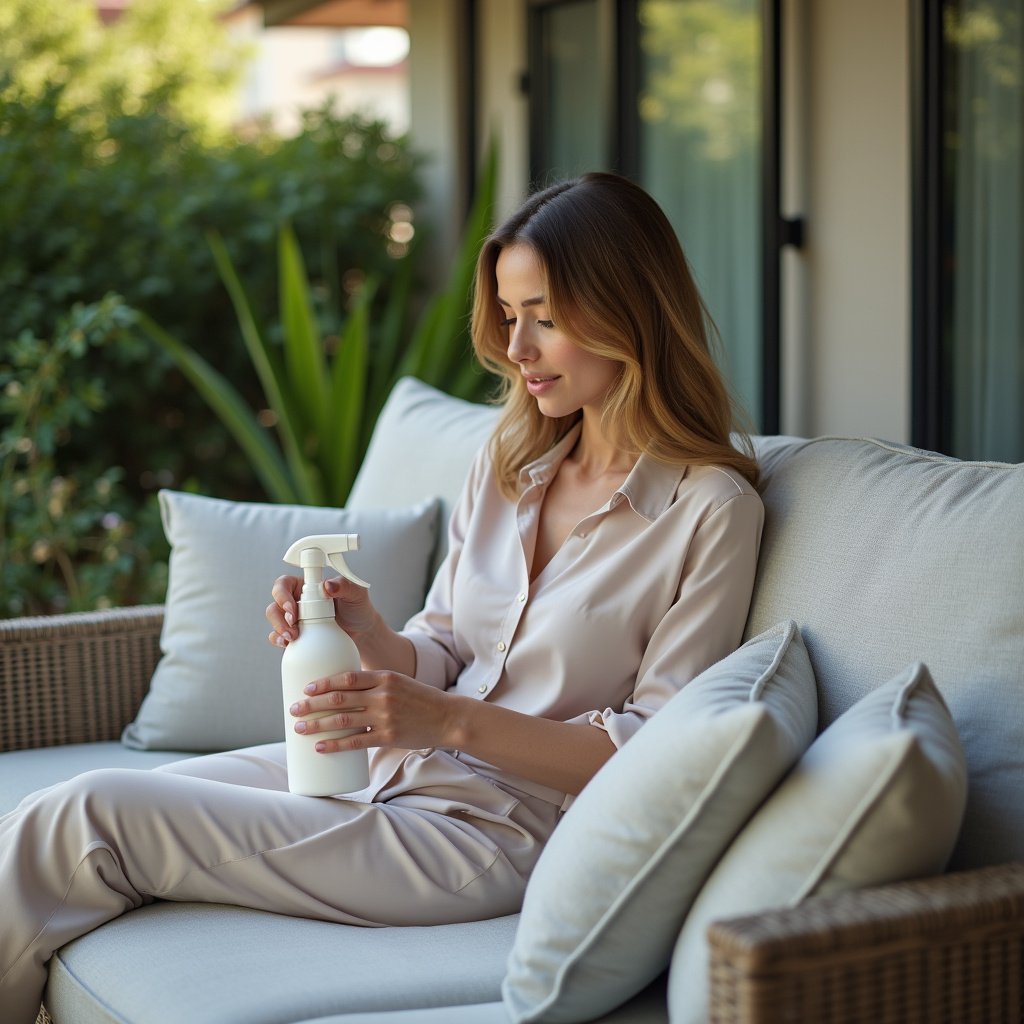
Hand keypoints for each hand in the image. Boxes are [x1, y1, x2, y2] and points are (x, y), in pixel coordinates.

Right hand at [265, 575, 378, 648]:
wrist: (362, 631)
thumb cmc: (358, 607)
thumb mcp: (356, 593)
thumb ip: (344, 586)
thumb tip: (327, 585)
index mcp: (306, 586)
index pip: (284, 584)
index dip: (282, 594)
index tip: (293, 608)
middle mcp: (296, 601)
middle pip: (275, 604)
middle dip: (279, 616)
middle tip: (293, 624)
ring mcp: (294, 619)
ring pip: (274, 621)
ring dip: (279, 629)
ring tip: (292, 637)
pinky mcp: (296, 635)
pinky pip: (279, 637)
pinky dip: (279, 640)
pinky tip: (288, 644)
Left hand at [287, 670, 457, 752]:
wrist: (447, 717)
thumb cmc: (420, 700)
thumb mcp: (398, 683)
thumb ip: (374, 685)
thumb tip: (342, 692)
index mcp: (384, 678)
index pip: (347, 677)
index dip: (324, 683)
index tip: (306, 687)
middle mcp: (383, 695)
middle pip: (339, 699)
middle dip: (312, 704)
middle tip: (294, 709)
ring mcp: (385, 717)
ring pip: (343, 720)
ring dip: (318, 724)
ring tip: (300, 728)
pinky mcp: (388, 736)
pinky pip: (356, 742)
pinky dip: (336, 745)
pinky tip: (321, 747)